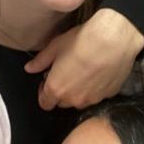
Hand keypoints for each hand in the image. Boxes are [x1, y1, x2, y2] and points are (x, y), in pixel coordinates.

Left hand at [24, 9, 143, 109]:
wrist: (114, 39)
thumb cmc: (81, 41)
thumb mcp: (55, 47)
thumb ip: (40, 61)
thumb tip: (29, 69)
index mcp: (56, 89)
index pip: (45, 104)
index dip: (44, 93)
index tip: (48, 80)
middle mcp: (73, 99)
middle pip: (63, 103)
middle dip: (62, 92)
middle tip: (66, 74)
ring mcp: (93, 99)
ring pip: (81, 101)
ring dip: (78, 92)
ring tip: (84, 73)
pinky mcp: (109, 95)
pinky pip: (98, 95)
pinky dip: (96, 88)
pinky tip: (99, 72)